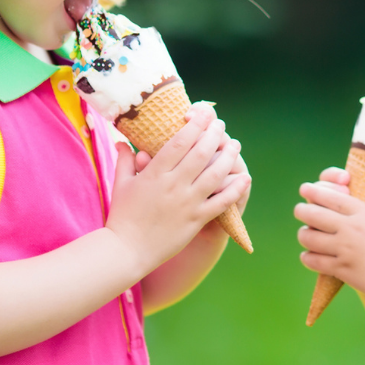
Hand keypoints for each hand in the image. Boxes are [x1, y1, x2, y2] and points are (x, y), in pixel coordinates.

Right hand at [106, 103, 243, 276]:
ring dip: (228, 156)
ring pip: (215, 173)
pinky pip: (221, 202)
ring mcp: (187, 203)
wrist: (126, 251)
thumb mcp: (120, 184)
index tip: (204, 114)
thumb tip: (122, 141)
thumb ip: (125, 160)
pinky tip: (244, 177)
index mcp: (155, 173)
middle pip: (201, 153)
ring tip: (234, 144)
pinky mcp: (196, 220)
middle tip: (220, 125)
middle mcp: (173, 185)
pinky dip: (235, 188)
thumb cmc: (122, 216)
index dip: (195, 125)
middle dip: (214, 134)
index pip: (180, 142)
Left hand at [293, 166, 364, 301]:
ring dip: (304, 234)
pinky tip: (310, 255)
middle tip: (300, 211)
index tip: (305, 189)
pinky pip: (313, 259)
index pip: (329, 196)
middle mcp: (351, 227)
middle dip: (301, 211)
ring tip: (306, 234)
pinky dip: (308, 257)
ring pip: (308, 236)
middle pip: (312, 213)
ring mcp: (344, 249)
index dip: (313, 191)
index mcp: (364, 211)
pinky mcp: (341, 269)